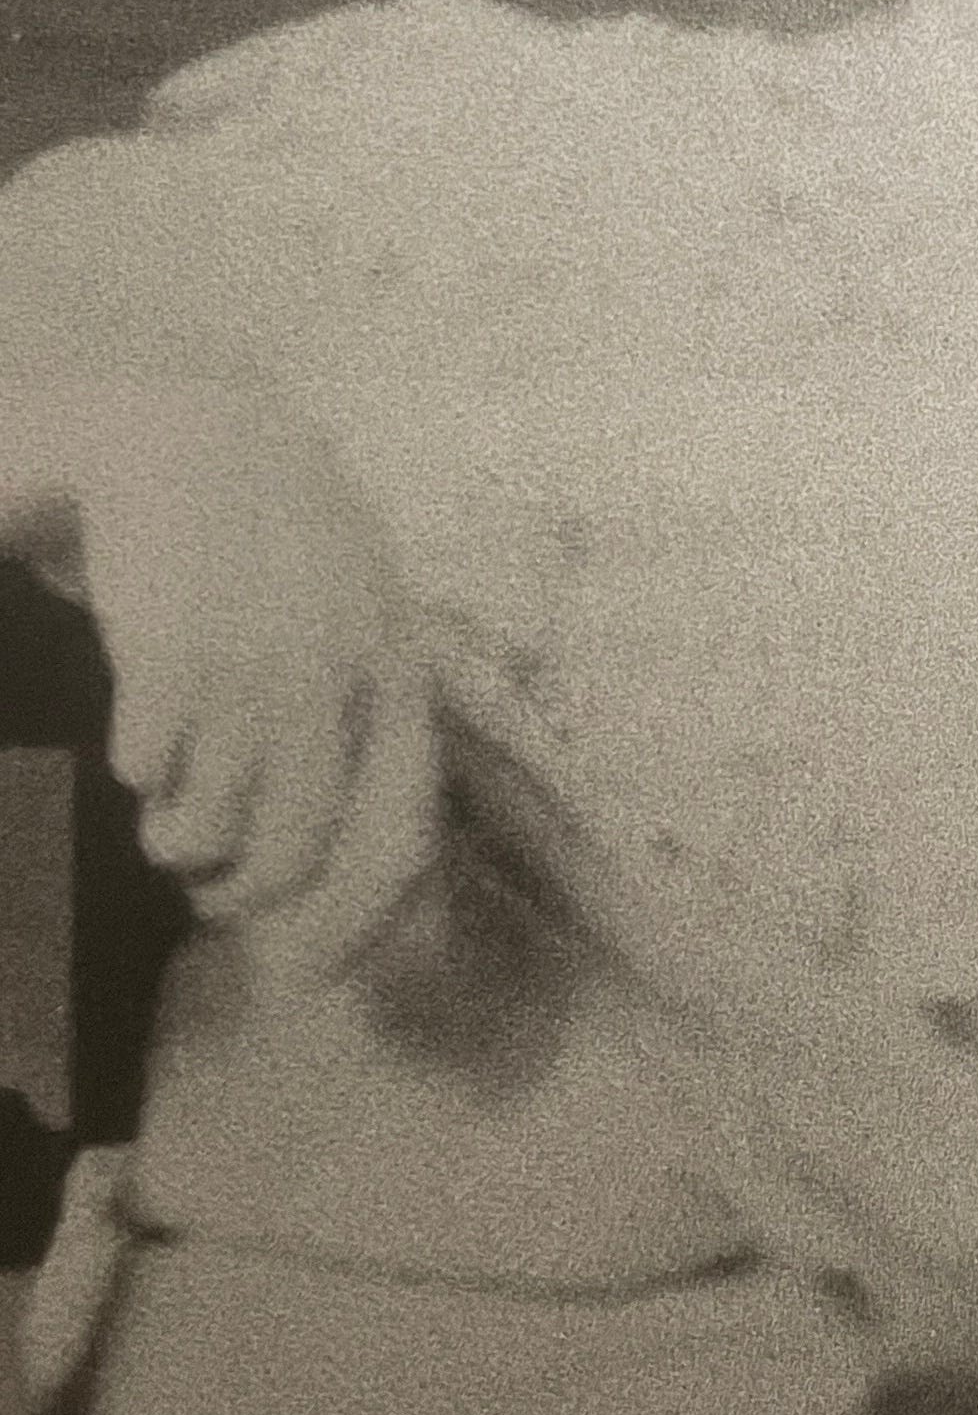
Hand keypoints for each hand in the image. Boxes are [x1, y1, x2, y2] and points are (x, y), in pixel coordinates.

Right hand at [76, 381, 437, 963]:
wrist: (194, 435)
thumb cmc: (281, 550)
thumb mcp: (358, 624)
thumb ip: (368, 732)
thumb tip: (386, 884)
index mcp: (399, 676)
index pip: (399, 835)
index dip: (354, 923)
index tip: (303, 979)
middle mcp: (339, 677)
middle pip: (297, 848)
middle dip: (247, 895)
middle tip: (211, 896)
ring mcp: (254, 664)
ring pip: (214, 822)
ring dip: (184, 844)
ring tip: (169, 826)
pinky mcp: (171, 649)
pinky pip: (149, 768)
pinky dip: (140, 778)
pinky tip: (141, 752)